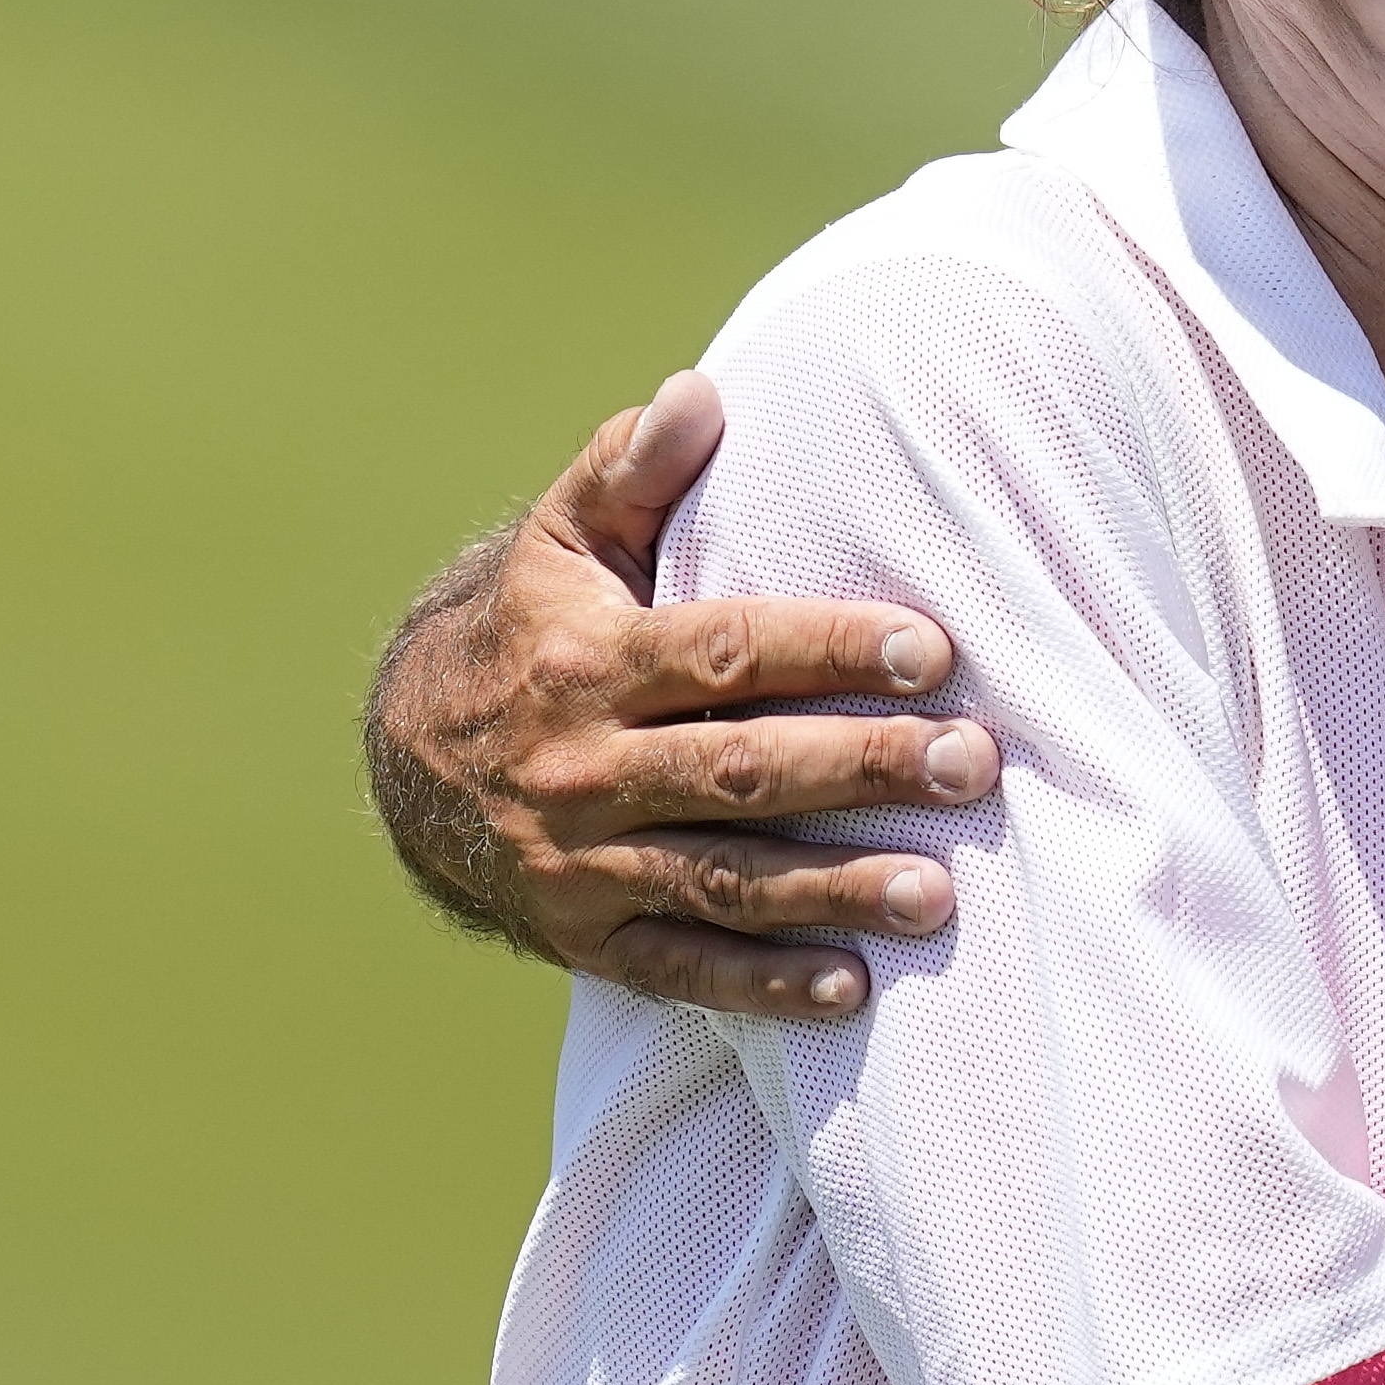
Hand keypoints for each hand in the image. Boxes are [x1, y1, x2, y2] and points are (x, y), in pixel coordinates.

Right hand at [364, 372, 1008, 1021]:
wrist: (411, 762)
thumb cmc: (535, 630)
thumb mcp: (565, 543)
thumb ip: (630, 470)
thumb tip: (699, 394)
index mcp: (589, 664)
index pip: (726, 653)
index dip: (830, 649)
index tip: (934, 650)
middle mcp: (582, 769)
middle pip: (740, 771)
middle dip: (861, 767)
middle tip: (973, 764)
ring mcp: (582, 864)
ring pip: (723, 880)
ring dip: (831, 891)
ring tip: (937, 895)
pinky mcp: (586, 939)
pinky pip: (682, 969)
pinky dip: (764, 985)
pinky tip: (852, 990)